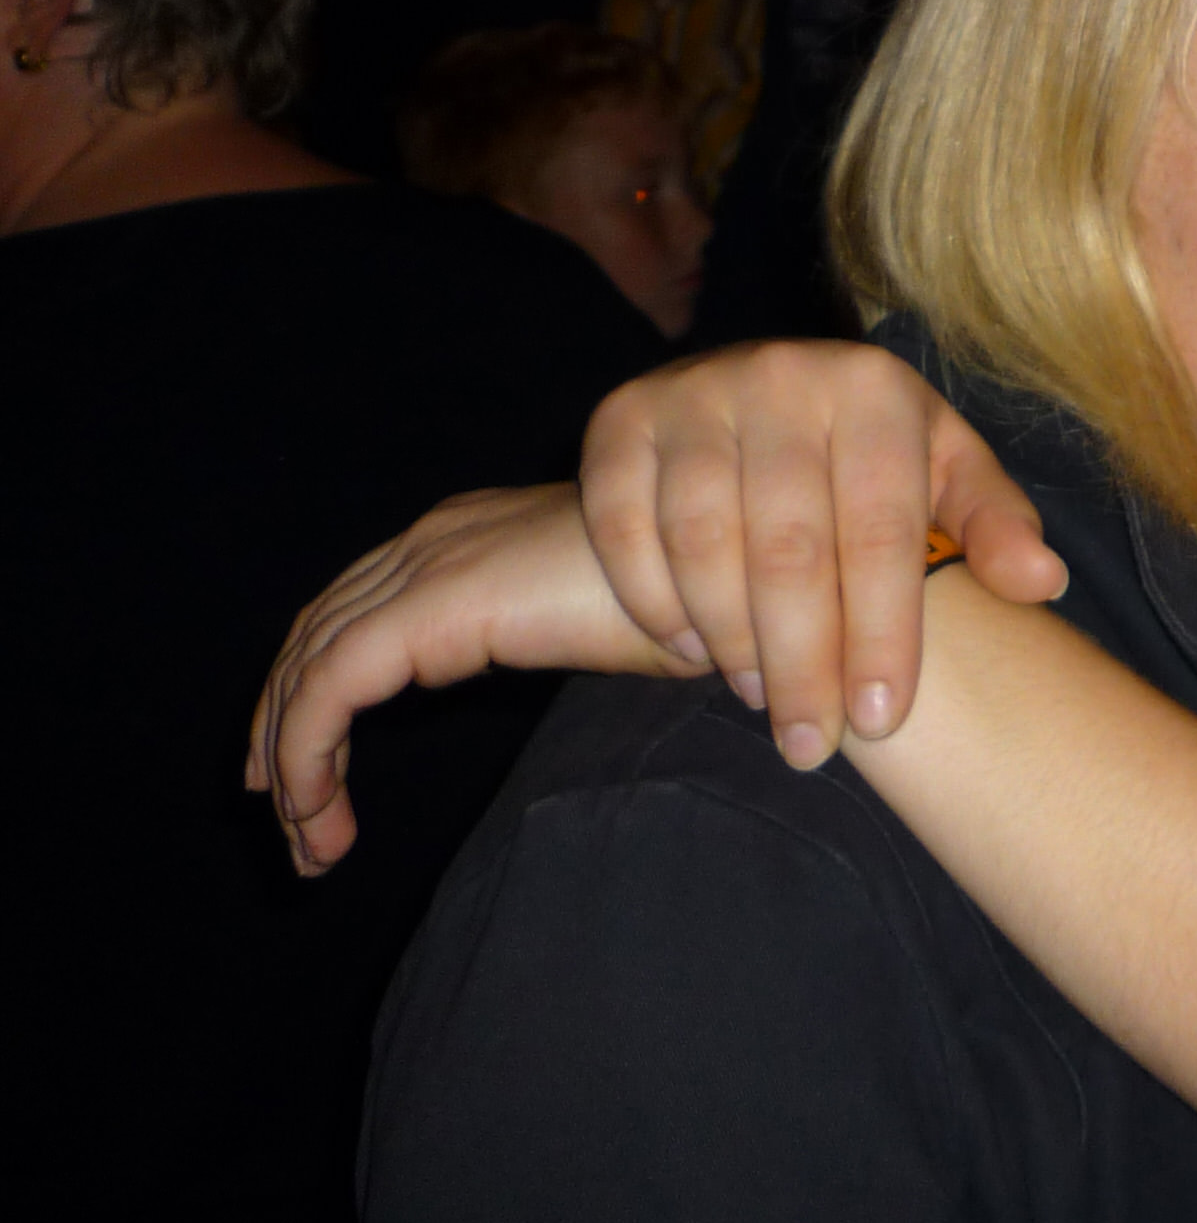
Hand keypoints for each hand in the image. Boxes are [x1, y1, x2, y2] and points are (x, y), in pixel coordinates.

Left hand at [247, 483, 683, 875]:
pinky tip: (318, 817)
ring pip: (310, 666)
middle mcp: (434, 537)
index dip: (313, 689)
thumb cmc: (698, 596)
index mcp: (470, 535)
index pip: (355, 608)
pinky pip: (330, 690)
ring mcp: (428, 564)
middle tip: (288, 819)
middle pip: (316, 633)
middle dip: (285, 732)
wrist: (724, 567)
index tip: (303, 773)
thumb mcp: (602, 624)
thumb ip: (552, 643)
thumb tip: (547, 692)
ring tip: (311, 847)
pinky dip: (308, 757)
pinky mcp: (430, 608)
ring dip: (295, 766)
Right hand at [577, 339, 1065, 773]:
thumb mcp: (944, 476)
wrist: (759, 402)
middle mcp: (783, 374)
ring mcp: (693, 391)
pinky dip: (658, 601)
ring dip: (732, 640)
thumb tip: (1043, 582)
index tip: (881, 720)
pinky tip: (695, 650)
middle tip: (812, 745)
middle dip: (804, 664)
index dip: (884, 633)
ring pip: (705, 544)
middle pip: (791, 549)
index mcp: (875, 388)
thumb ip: (995, 528)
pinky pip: (627, 530)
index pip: (882, 530)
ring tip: (761, 699)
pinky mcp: (620, 418)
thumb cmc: (873, 457)